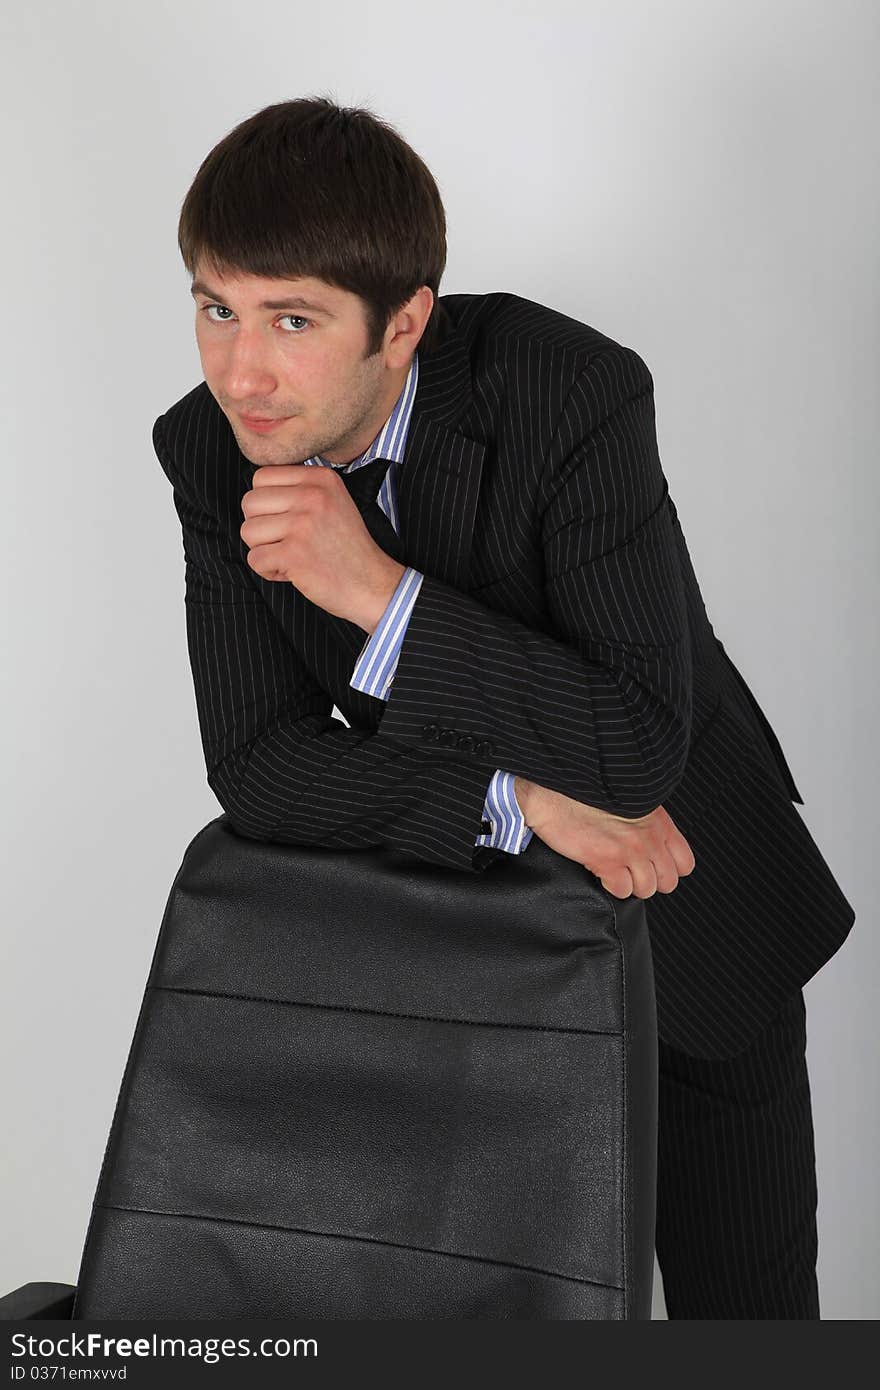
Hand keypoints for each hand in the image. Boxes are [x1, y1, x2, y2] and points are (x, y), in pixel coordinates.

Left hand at [240, 465, 404, 628]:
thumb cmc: (347, 549)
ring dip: (263, 550)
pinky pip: (254, 559)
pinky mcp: (294, 554)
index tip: (286, 519)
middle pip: (249, 502)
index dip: (265, 503)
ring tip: (290, 556)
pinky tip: (293, 572)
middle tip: (284, 541)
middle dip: (260, 527)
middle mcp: (312, 496)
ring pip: (247, 531)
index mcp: (321, 478)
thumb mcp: (333, 502)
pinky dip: (268, 571)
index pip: (261, 477)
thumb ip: (299, 489)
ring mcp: (302, 525)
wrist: (372, 585)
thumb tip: (256, 490)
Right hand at [514, 777, 694, 898]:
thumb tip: (649, 837)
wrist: (555, 790)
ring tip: (615, 871)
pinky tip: (601, 871)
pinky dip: (611, 886)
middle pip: (667, 881)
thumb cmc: (586, 790)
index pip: (685, 862)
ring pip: (645, 889)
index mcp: (658, 821)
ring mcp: (629, 851)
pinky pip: (621, 890)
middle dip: (650, 880)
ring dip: (630, 884)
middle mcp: (648, 837)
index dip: (669, 868)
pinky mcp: (606, 861)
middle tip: (632, 871)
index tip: (653, 865)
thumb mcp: (628, 798)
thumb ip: (645, 819)